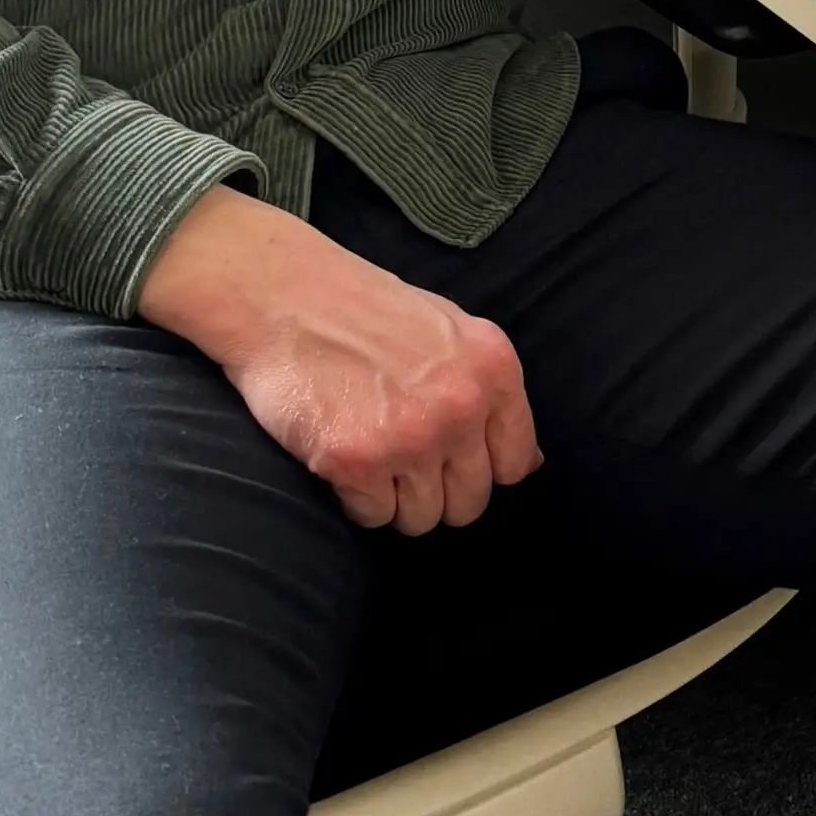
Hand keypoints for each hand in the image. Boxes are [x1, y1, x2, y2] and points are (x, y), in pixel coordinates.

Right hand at [139, 183, 541, 532]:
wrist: (283, 296)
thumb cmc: (364, 312)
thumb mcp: (452, 333)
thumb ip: (491, 394)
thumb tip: (532, 463)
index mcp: (494, 369)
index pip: (515, 462)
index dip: (480, 468)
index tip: (449, 457)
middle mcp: (462, 406)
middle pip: (470, 502)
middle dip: (436, 492)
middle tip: (399, 459)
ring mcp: (412, 436)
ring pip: (422, 519)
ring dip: (394, 500)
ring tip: (369, 454)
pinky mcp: (357, 460)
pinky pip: (374, 517)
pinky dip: (355, 499)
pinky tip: (340, 457)